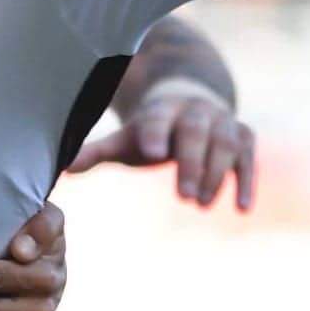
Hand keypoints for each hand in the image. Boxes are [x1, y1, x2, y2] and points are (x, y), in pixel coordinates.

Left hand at [68, 92, 255, 210]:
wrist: (190, 102)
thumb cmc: (150, 131)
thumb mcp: (124, 140)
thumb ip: (96, 152)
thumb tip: (61, 169)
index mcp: (161, 110)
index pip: (158, 119)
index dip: (156, 133)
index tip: (152, 153)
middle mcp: (195, 111)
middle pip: (196, 133)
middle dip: (191, 164)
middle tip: (184, 197)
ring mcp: (223, 121)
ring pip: (225, 143)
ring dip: (216, 174)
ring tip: (201, 204)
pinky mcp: (243, 136)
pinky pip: (248, 157)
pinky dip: (246, 181)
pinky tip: (242, 208)